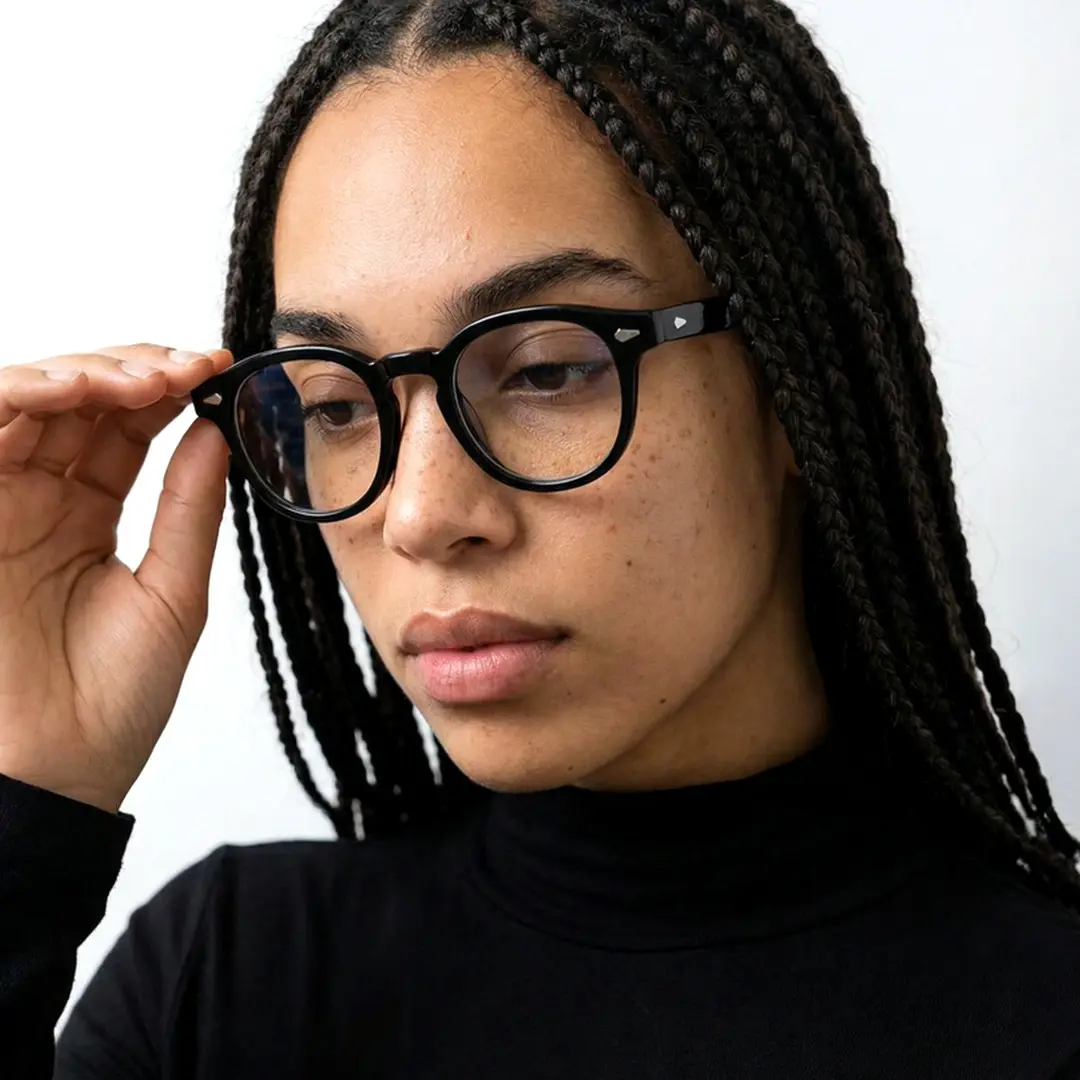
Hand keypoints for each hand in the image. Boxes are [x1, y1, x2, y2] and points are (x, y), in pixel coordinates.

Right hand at [0, 345, 232, 812]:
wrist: (52, 773)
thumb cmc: (113, 700)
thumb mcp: (173, 592)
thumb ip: (189, 508)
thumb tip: (218, 431)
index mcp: (89, 515)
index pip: (125, 427)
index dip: (168, 390)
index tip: (217, 369)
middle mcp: (39, 498)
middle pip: (80, 400)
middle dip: (134, 370)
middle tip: (184, 368)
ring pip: (28, 400)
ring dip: (84, 373)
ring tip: (141, 380)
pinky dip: (19, 393)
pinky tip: (73, 390)